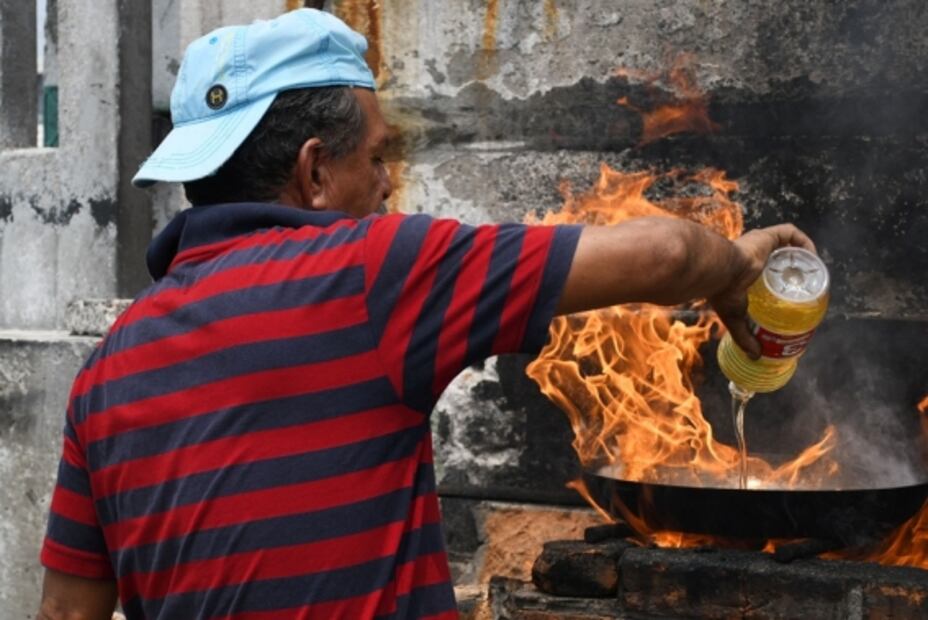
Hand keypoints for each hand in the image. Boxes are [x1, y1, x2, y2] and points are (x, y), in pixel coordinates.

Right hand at [709, 224, 816, 358]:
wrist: (719, 272)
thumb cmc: (723, 293)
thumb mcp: (735, 317)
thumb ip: (744, 336)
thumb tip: (755, 356)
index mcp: (742, 269)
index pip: (764, 271)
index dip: (779, 279)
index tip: (791, 292)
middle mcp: (752, 253)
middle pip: (779, 259)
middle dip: (794, 269)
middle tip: (805, 285)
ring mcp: (760, 243)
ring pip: (787, 246)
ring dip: (802, 255)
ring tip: (813, 272)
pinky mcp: (766, 236)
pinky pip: (790, 233)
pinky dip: (803, 242)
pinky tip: (811, 256)